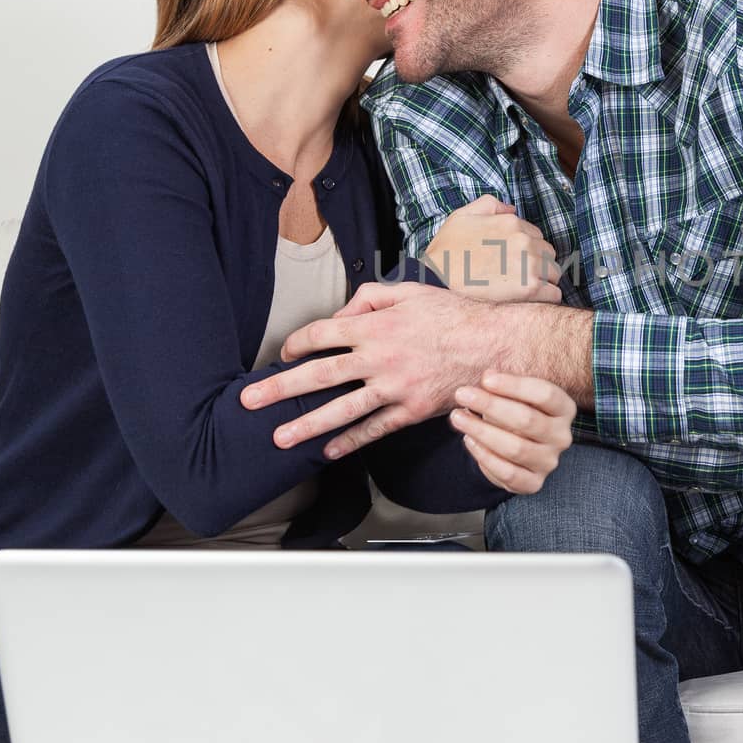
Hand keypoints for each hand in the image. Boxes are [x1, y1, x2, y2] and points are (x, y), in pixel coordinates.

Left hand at [240, 281, 508, 456]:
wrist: (493, 346)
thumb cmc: (454, 316)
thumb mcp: (411, 291)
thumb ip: (371, 297)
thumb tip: (342, 314)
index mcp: (375, 326)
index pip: (321, 334)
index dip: (296, 343)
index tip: (284, 353)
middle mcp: (378, 358)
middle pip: (319, 374)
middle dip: (279, 388)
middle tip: (249, 401)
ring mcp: (394, 388)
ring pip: (341, 409)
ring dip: (306, 425)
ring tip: (279, 438)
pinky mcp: (411, 411)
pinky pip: (374, 429)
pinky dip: (351, 441)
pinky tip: (328, 451)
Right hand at [423, 194, 561, 303]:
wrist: (436, 282)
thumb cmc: (445, 252)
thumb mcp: (462, 216)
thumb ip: (489, 205)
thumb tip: (511, 209)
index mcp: (512, 223)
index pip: (537, 237)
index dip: (528, 251)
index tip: (514, 262)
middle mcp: (525, 241)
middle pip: (549, 255)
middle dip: (538, 266)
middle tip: (518, 278)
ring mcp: (530, 264)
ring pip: (555, 274)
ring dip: (544, 282)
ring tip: (523, 291)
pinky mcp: (531, 289)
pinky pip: (554, 294)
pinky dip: (546, 300)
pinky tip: (529, 302)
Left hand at [450, 370, 575, 493]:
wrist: (514, 446)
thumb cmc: (514, 411)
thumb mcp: (513, 394)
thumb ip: (503, 385)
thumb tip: (488, 377)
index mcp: (564, 409)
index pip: (545, 394)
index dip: (514, 385)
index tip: (485, 379)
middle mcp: (561, 436)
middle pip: (528, 420)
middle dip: (491, 405)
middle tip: (462, 394)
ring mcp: (549, 462)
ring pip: (516, 448)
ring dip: (482, 431)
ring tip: (458, 417)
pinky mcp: (533, 483)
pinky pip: (507, 472)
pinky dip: (484, 456)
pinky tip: (469, 440)